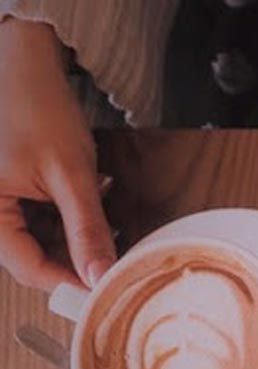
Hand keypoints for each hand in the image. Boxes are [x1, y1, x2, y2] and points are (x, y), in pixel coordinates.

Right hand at [0, 19, 114, 289]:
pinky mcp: (15, 194)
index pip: (28, 268)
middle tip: (118, 255)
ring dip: (79, 236)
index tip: (108, 286)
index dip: (70, 281)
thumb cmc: (38, 109)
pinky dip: (72, 218)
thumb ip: (86, 229)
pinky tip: (95, 199)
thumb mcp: (71, 175)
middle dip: (78, 257)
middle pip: (35, 257)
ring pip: (44, 241)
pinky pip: (44, 220)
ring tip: (110, 220)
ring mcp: (2, 203)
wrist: (26, 66)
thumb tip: (100, 275)